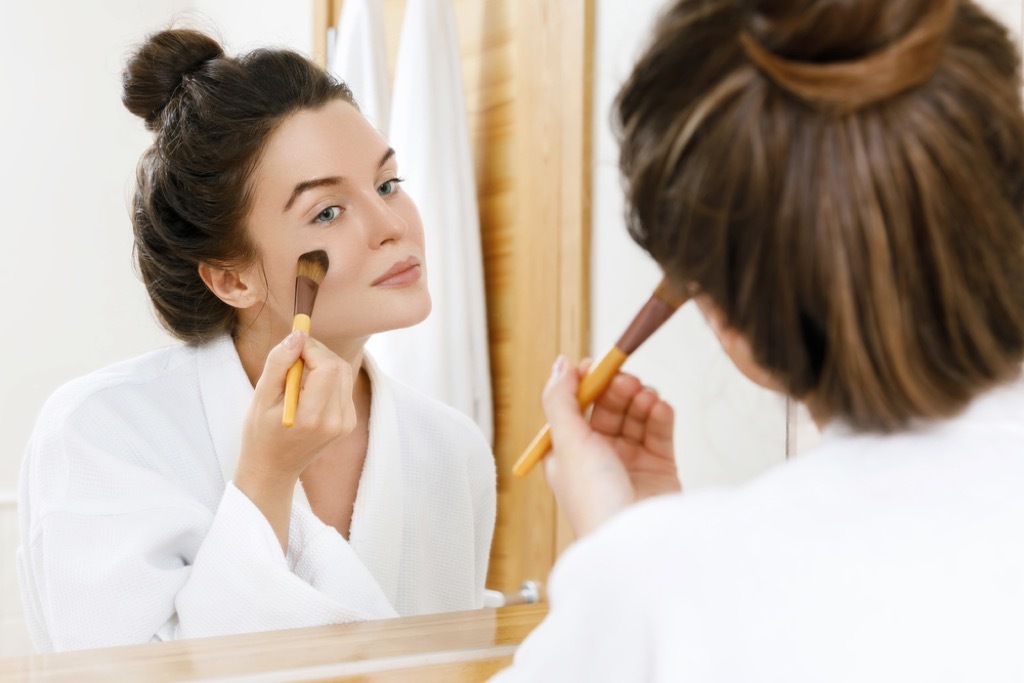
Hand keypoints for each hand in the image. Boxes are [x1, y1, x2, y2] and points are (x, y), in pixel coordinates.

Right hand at [233, 330, 356, 549]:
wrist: (273, 468)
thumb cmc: (260, 433)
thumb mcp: (261, 396)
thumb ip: (279, 363)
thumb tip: (298, 335)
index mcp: (312, 417)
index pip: (328, 366)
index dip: (312, 349)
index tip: (292, 348)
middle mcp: (335, 421)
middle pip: (339, 367)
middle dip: (318, 353)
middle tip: (293, 357)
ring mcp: (345, 424)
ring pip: (344, 374)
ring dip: (323, 364)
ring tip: (297, 375)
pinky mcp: (348, 423)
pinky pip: (343, 387)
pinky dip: (328, 379)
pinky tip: (308, 390)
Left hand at [542, 356, 679, 536]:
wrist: (635, 541)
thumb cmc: (594, 500)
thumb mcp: (567, 443)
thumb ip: (560, 399)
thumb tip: (561, 364)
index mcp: (566, 453)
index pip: (574, 407)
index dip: (586, 383)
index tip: (598, 365)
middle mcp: (596, 457)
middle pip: (607, 408)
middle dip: (617, 390)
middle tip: (627, 380)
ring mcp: (629, 463)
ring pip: (634, 416)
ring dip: (640, 400)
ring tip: (647, 396)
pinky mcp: (658, 469)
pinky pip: (658, 431)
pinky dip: (659, 415)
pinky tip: (660, 408)